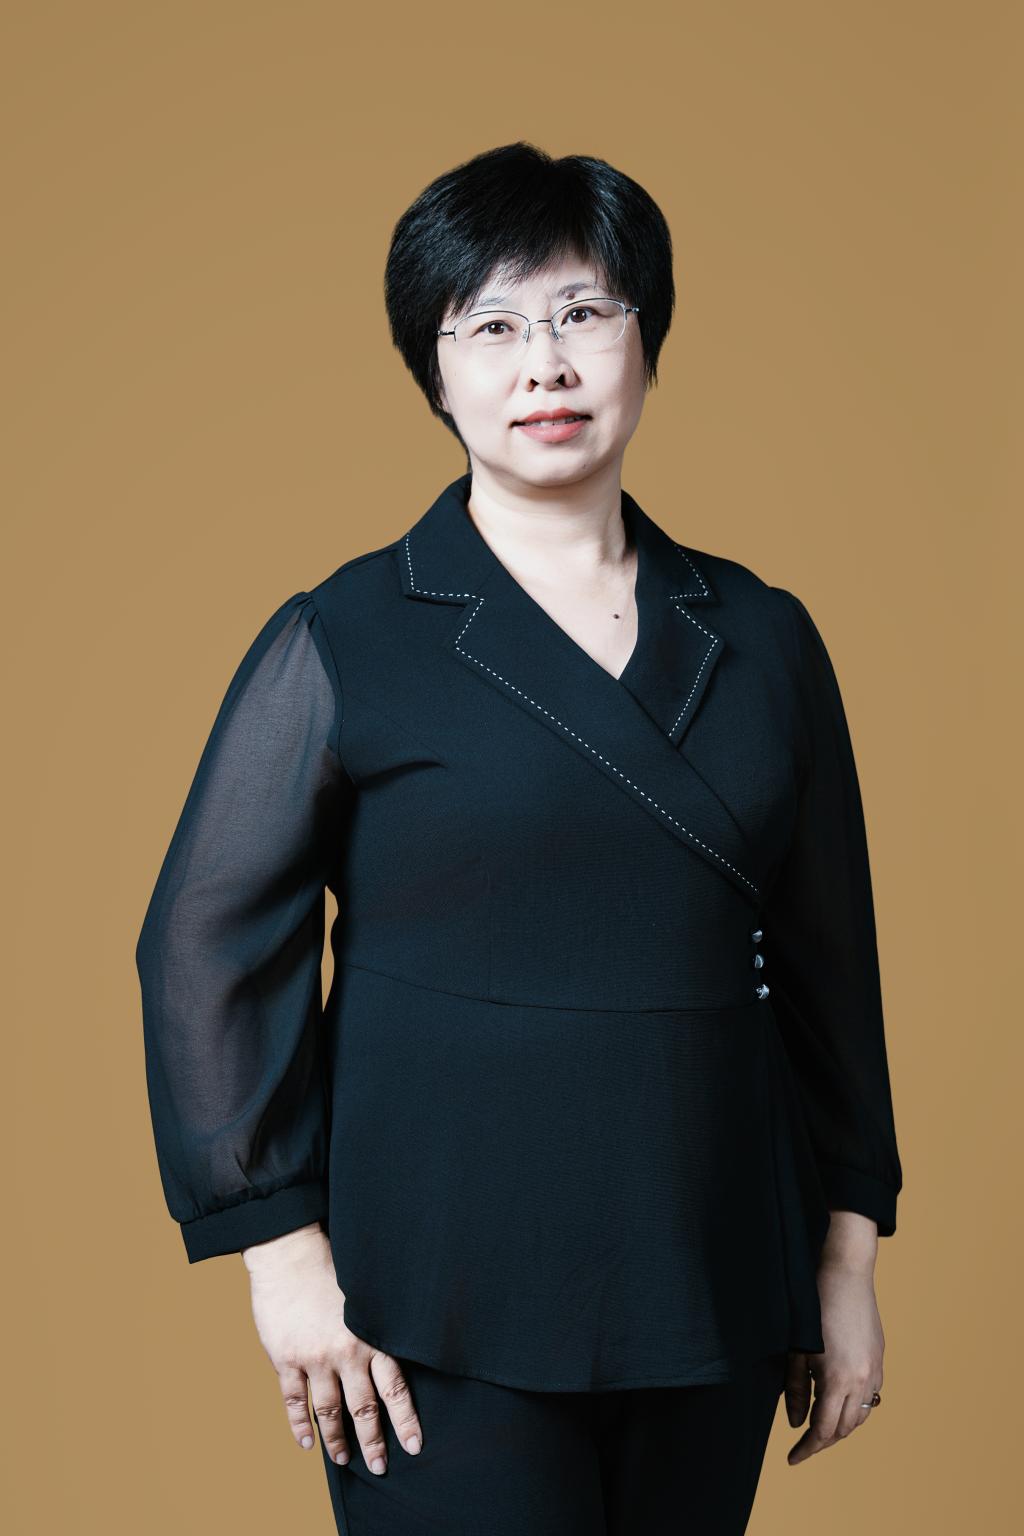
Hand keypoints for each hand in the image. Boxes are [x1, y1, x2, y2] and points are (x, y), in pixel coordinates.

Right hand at [241, 1223, 423, 1474]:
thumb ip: (375, 1329)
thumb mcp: (367, 1297)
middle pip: (364, 1408)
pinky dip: (300, 1425)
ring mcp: (315, 1358)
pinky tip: (307, 1442)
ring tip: (342, 1459)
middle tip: (380, 1466)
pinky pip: (294, 1401)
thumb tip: (392, 1355)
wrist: (291, 1253)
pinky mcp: (286, 1359)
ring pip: (329, 1411)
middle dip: (372, 1441)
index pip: (395, 1389)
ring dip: (336, 1439)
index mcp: (371, 1337)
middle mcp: (346, 1353)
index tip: (413, 1446)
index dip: (404, 1420)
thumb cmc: (332, 1267)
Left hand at [784, 1211, 884, 1465]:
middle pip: (844, 1428)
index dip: (807, 1448)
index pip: (824, 1430)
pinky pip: (870, 1396)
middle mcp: (862, 1381)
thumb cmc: (815, 1306)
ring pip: (860, 1416)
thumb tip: (795, 1422)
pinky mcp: (879, 1359)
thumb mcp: (797, 1350)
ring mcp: (875, 1370)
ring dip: (840, 1425)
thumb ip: (795, 1390)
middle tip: (803, 1443)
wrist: (846, 1273)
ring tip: (819, 1424)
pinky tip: (838, 1400)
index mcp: (839, 1380)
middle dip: (824, 1440)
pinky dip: (854, 1407)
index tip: (792, 1458)